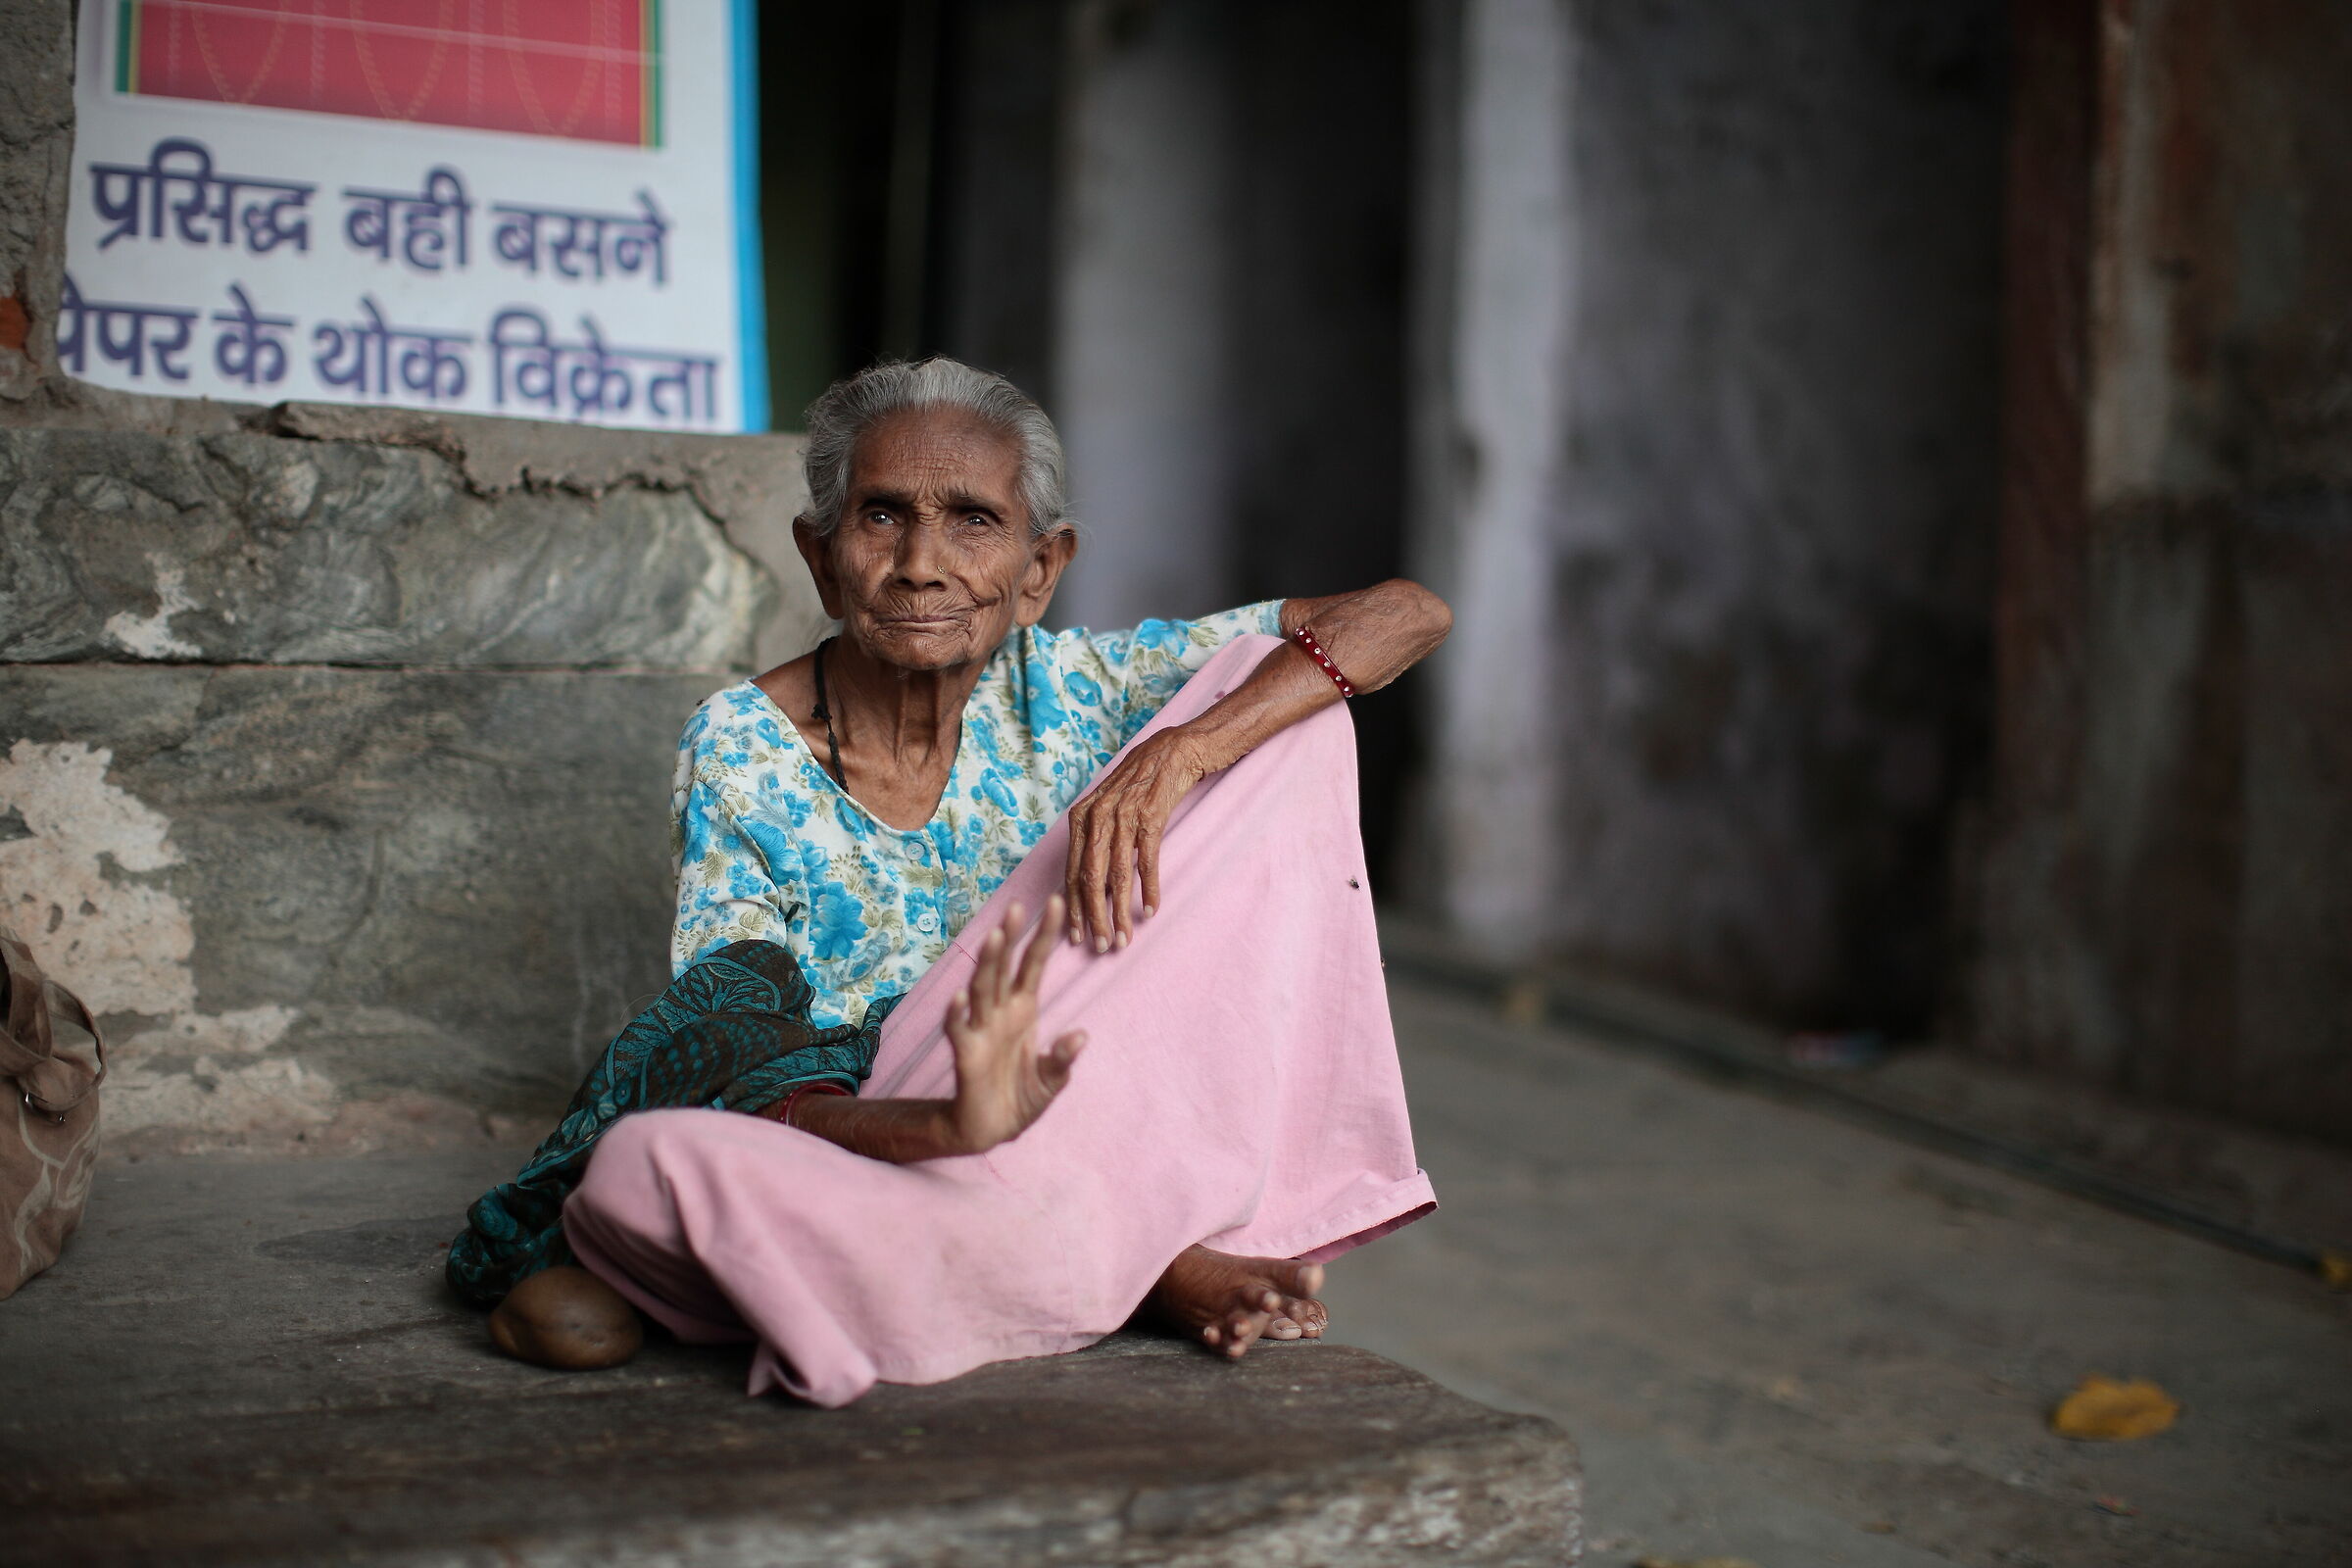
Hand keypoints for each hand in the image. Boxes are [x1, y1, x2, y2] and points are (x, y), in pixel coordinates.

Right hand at [944, 896, 1086, 1154]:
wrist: (990, 1130)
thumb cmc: (1020, 1099)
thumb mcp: (1051, 1081)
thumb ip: (1062, 1059)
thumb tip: (1080, 1036)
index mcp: (1023, 1011)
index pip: (1033, 965)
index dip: (1042, 936)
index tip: (1054, 903)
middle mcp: (1000, 1013)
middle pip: (1004, 968)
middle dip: (1010, 938)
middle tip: (1016, 906)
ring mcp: (980, 1031)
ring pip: (982, 989)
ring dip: (988, 964)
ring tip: (994, 937)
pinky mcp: (965, 1055)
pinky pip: (959, 1029)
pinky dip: (958, 1014)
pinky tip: (960, 997)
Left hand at [1064, 727, 1211, 950]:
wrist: (1174, 750)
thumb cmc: (1141, 782)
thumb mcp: (1108, 807)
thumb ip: (1097, 839)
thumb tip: (1091, 884)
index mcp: (1081, 817)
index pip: (1072, 872)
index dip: (1073, 907)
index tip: (1076, 936)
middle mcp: (1097, 816)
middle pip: (1090, 878)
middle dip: (1092, 917)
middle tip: (1099, 947)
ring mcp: (1124, 815)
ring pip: (1116, 874)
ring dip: (1119, 912)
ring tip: (1124, 938)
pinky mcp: (1151, 816)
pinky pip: (1146, 861)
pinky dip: (1148, 889)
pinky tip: (1150, 910)